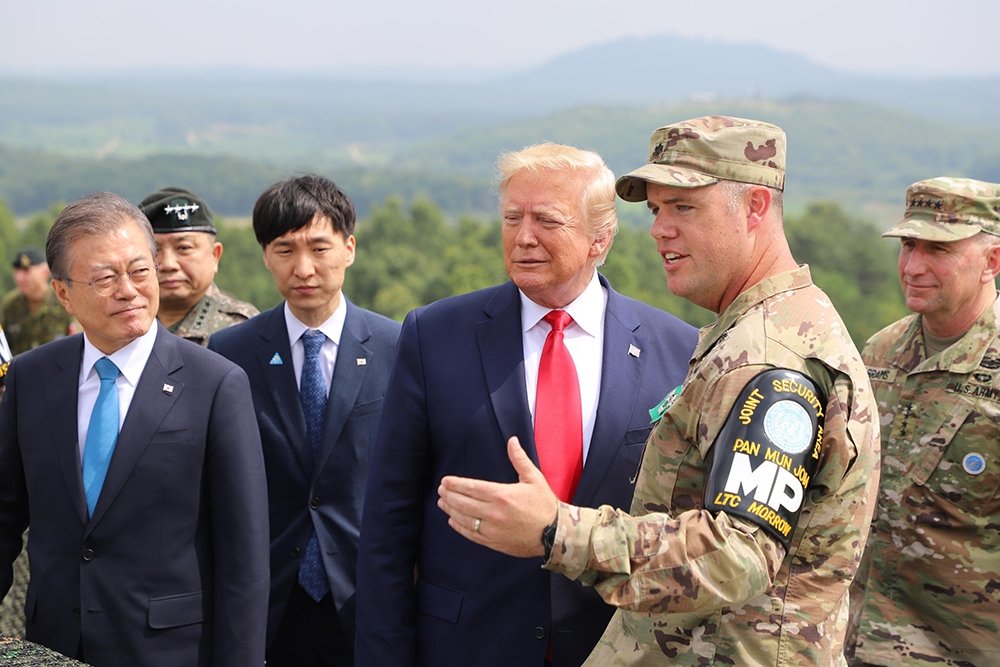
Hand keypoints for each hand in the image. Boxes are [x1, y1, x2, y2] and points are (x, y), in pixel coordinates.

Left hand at [438, 436, 558, 557]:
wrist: (556, 534)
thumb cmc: (545, 504)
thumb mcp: (534, 478)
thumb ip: (519, 459)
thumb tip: (512, 440)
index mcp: (502, 495)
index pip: (471, 488)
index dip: (455, 484)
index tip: (445, 481)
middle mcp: (494, 513)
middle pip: (464, 503)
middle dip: (449, 496)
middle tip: (441, 490)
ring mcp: (493, 529)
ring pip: (465, 519)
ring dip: (451, 510)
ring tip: (442, 503)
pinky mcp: (494, 542)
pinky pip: (471, 535)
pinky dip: (459, 527)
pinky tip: (453, 521)